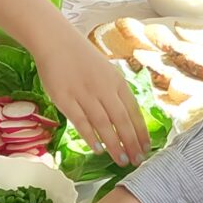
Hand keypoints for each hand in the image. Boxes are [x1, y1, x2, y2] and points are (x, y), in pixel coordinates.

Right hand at [36, 26, 148, 163]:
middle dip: (131, 143)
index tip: (146, 148)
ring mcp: (84, 94)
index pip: (134, 111)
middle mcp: (104, 89)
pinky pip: (80, 121)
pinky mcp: (65, 99)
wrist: (56, 42)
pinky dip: (90, 136)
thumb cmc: (82, 59)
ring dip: (114, 144)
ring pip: (103, 124)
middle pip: (122, 120)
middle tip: (137, 161)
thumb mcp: (107, 72)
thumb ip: (116, 93)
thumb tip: (126, 119)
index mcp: (117, 82)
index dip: (141, 132)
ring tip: (121, 160)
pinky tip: (97, 149)